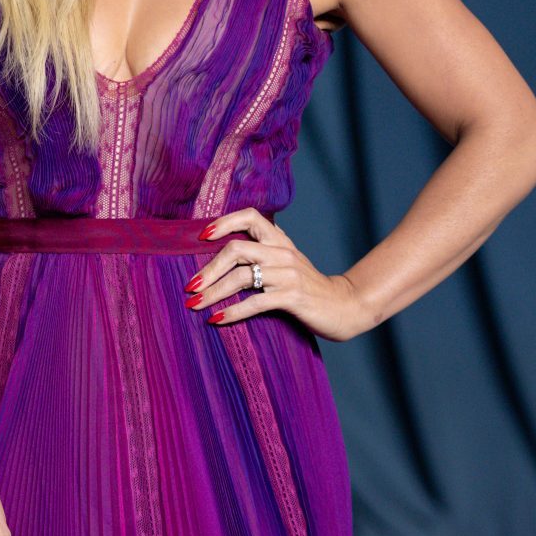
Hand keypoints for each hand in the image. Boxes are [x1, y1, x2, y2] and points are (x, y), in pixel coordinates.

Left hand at [185, 207, 372, 341]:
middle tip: (190, 286)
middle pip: (236, 249)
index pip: (251, 216)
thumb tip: (222, 257)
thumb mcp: (287, 264)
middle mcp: (282, 253)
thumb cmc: (309, 287)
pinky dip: (232, 311)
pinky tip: (217, 319)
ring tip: (195, 305)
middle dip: (208, 269)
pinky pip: (255, 302)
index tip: (202, 236)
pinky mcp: (292, 297)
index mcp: (280, 241)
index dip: (224, 222)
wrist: (345, 306)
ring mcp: (288, 275)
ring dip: (214, 292)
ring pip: (241, 277)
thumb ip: (263, 254)